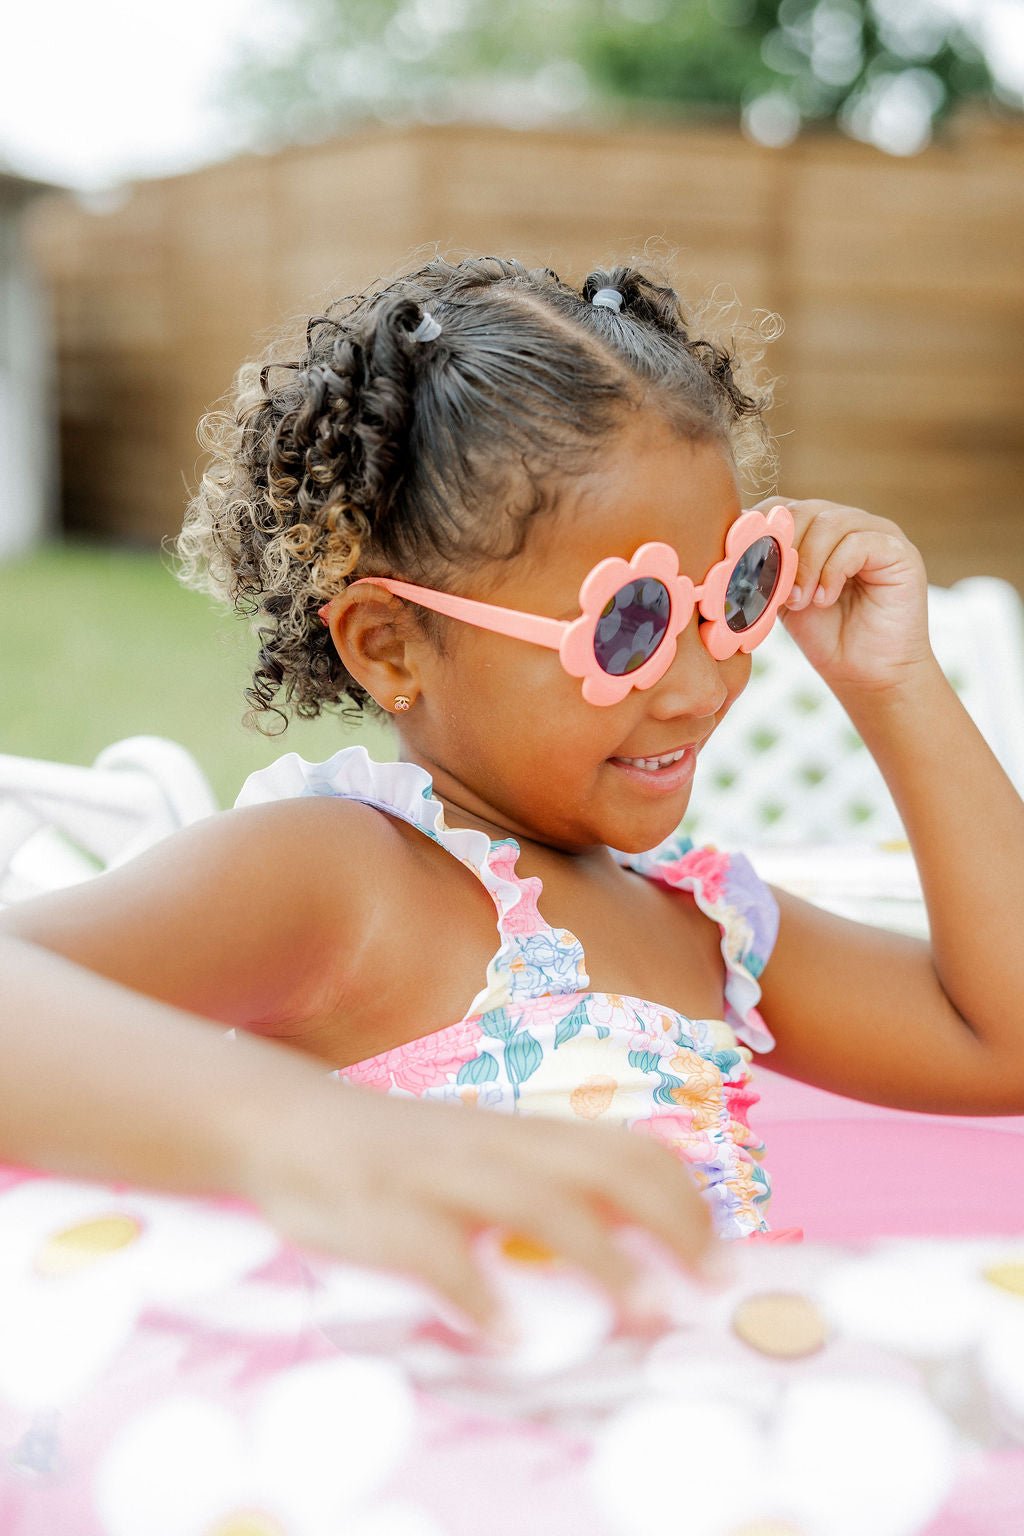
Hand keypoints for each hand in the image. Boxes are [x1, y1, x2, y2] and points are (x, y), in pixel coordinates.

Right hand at [233, 1071, 715, 1329]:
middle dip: (673, 1225)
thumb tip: (622, 1241)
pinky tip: (510, 1338)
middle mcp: (496, 1144)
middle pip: (607, 1167)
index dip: (689, 1200)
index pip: (631, 1148)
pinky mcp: (386, 1210)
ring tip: (644, 1315)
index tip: (724, 1259)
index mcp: (524, 1134)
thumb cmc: (397, 1155)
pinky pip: (441, 1253)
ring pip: (539, 1203)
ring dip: (602, 1259)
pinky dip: (481, 1296)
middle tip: (707, 1292)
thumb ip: (543, 1183)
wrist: (285, 1123)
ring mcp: (442, 1174)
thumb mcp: (480, 1156)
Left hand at [754, 497, 932, 692]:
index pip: (780, 508)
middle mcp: (847, 523)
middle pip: (803, 509)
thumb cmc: (826, 637)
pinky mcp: (899, 550)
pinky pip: (858, 542)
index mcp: (816, 530)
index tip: (744, 566)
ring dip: (807, 564)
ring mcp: (876, 532)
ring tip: (801, 601)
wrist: (867, 674)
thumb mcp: (783, 597)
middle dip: (783, 549)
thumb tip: (729, 551)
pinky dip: (833, 571)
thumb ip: (765, 569)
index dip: (759, 532)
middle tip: (779, 592)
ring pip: (829, 523)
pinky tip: (825, 599)